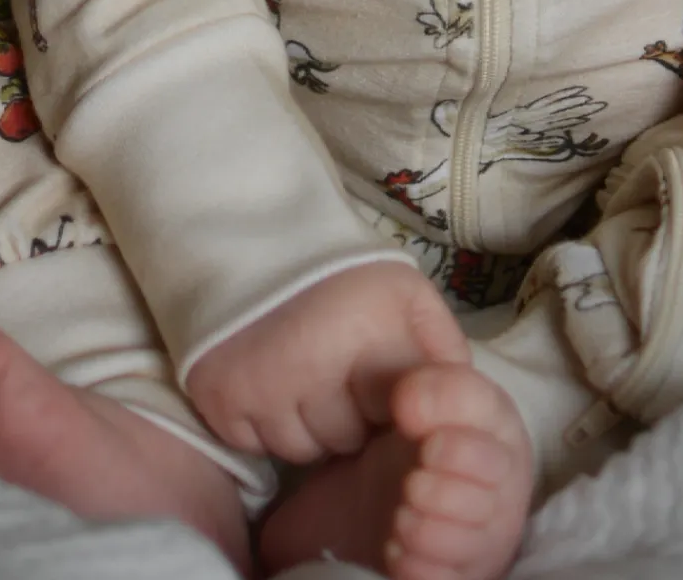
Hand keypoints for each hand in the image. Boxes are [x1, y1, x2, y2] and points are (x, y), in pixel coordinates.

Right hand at [182, 259, 467, 462]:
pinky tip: (272, 380)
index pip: (399, 414)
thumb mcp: (407, 293)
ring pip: (304, 449)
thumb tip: (461, 411)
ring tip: (304, 372)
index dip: (393, 400)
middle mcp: (313, 365)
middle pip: (350, 440)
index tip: (380, 374)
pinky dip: (267, 423)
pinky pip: (259, 445)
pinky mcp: (220, 400)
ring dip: (309, 424)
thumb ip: (442, 351)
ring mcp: (262, 386)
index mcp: (369, 332)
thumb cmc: (338, 271)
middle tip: (337, 369)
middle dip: (350, 416)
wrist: (247, 234)